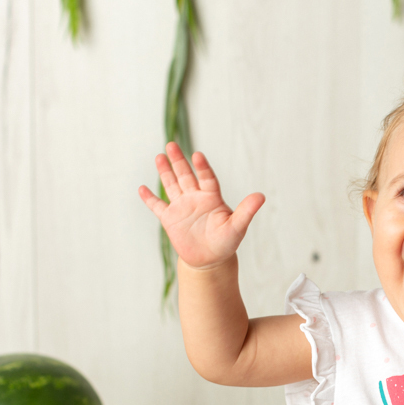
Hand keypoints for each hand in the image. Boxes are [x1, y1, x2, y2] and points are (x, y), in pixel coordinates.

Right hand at [138, 143, 264, 268]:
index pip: (207, 178)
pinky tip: (142, 188)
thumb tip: (261, 196)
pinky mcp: (170, 219)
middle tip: (171, 144)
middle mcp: (195, 198)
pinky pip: (158, 206)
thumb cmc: (226, 242)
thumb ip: (247, 211)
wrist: (211, 260)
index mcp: (212, 197)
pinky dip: (149, 199)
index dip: (202, 167)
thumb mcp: (237, 227)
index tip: (198, 156)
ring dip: (165, 172)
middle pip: (186, 175)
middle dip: (178, 161)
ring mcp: (181, 207)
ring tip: (159, 157)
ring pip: (171, 185)